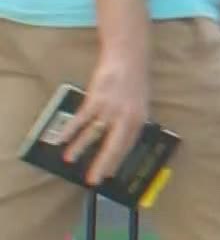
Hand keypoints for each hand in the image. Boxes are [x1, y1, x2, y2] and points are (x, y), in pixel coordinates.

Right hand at [66, 51, 150, 185]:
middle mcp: (126, 117)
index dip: (117, 162)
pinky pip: (81, 119)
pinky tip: (61, 139)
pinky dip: (70, 130)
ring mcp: (111, 109)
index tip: (108, 175)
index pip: (127, 146)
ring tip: (69, 159)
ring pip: (93, 134)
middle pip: (114, 146)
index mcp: (139, 120)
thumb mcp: (139, 104)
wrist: (128, 59)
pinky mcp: (97, 99)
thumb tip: (122, 140)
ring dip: (80, 148)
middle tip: (92, 179)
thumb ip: (131, 121)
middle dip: (102, 164)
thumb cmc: (133, 82)